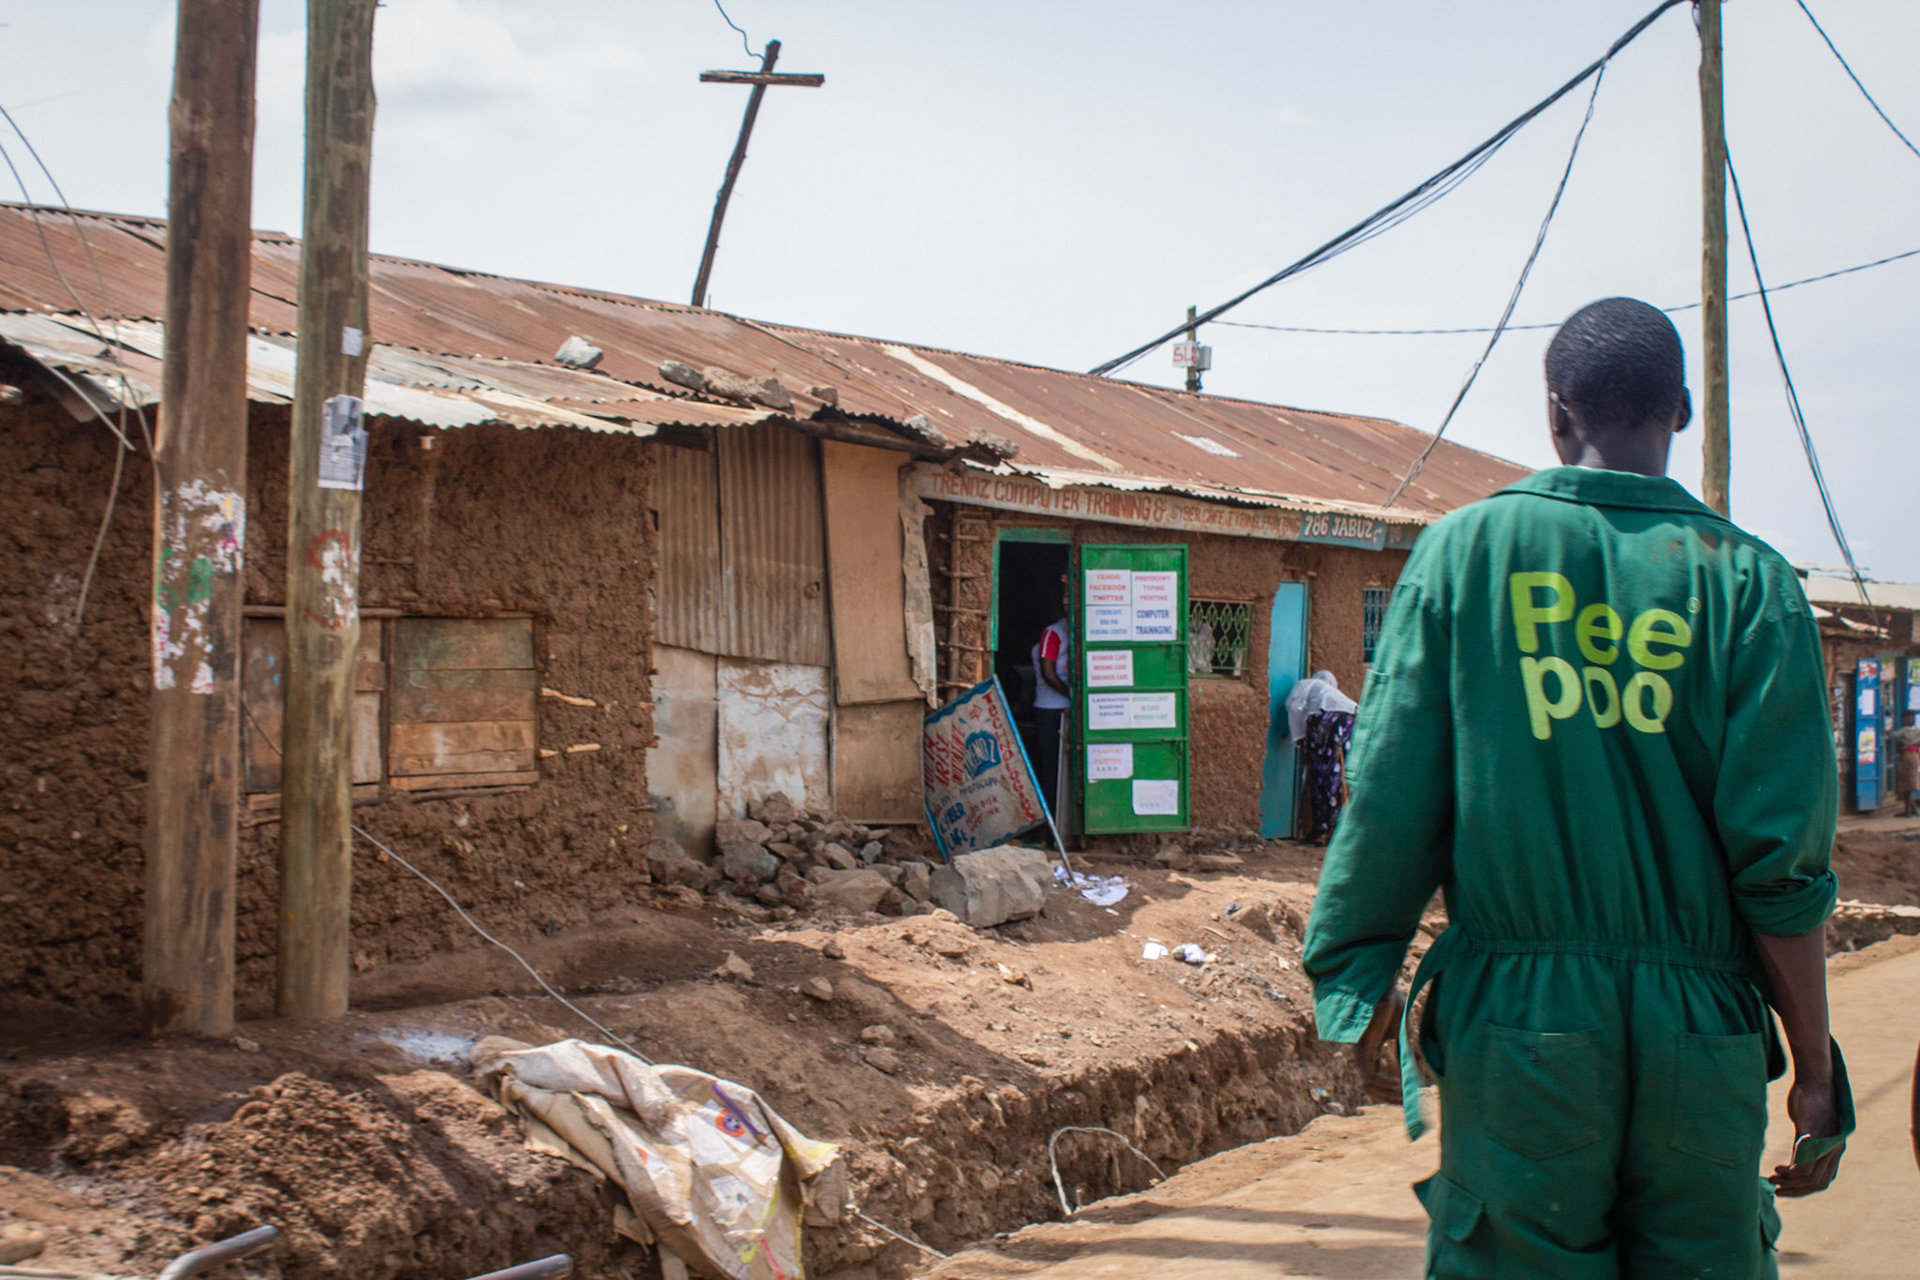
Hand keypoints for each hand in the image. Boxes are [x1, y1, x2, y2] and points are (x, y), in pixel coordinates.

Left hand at [1353, 987, 1404, 1104]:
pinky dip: (1384, 1084)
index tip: (1407, 1097)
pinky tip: (1399, 1086)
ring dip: (1387, 1094)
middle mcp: (1363, 1054)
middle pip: (1370, 1086)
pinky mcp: (1362, 1048)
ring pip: (1368, 1084)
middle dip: (1388, 1097)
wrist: (1384, 988)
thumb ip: (1402, 1052)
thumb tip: (1410, 1073)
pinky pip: (1369, 1076)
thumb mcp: (1401, 1033)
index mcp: (1371, 1051)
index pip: (1377, 1078)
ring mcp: (1360, 1052)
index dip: (1390, 1091)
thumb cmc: (1391, 1004)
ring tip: (1404, 1095)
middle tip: (1406, 1102)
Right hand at [1769, 1074, 1842, 1196]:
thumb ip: (1806, 1145)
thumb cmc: (1809, 1100)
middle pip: (1818, 1183)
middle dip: (1796, 1190)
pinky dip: (1791, 1172)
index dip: (1804, 1189)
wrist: (1816, 1080)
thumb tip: (1795, 1161)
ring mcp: (1826, 1143)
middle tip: (1777, 1190)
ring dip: (1790, 1183)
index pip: (1823, 1180)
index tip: (1786, 1189)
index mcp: (1835, 1149)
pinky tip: (1778, 1169)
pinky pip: (1805, 1163)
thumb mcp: (1809, 1127)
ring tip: (1773, 1180)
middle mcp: (1834, 1150)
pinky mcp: (1814, 1134)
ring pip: (1811, 1177)